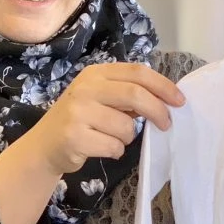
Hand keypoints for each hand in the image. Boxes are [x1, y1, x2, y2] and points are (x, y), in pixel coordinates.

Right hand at [24, 63, 185, 175]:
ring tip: (112, 138)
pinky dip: (116, 151)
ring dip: (128, 138)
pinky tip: (101, 148)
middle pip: (135, 94)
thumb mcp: (100, 98)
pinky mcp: (75, 137)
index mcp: (96, 74)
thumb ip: (127, 95)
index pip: (137, 72)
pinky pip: (114, 146)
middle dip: (158, 111)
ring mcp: (78, 112)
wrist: (44, 146)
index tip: (179, 101)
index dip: (163, 86)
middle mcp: (85, 88)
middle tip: (166, 124)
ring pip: (126, 126)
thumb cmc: (80, 120)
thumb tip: (166, 100)